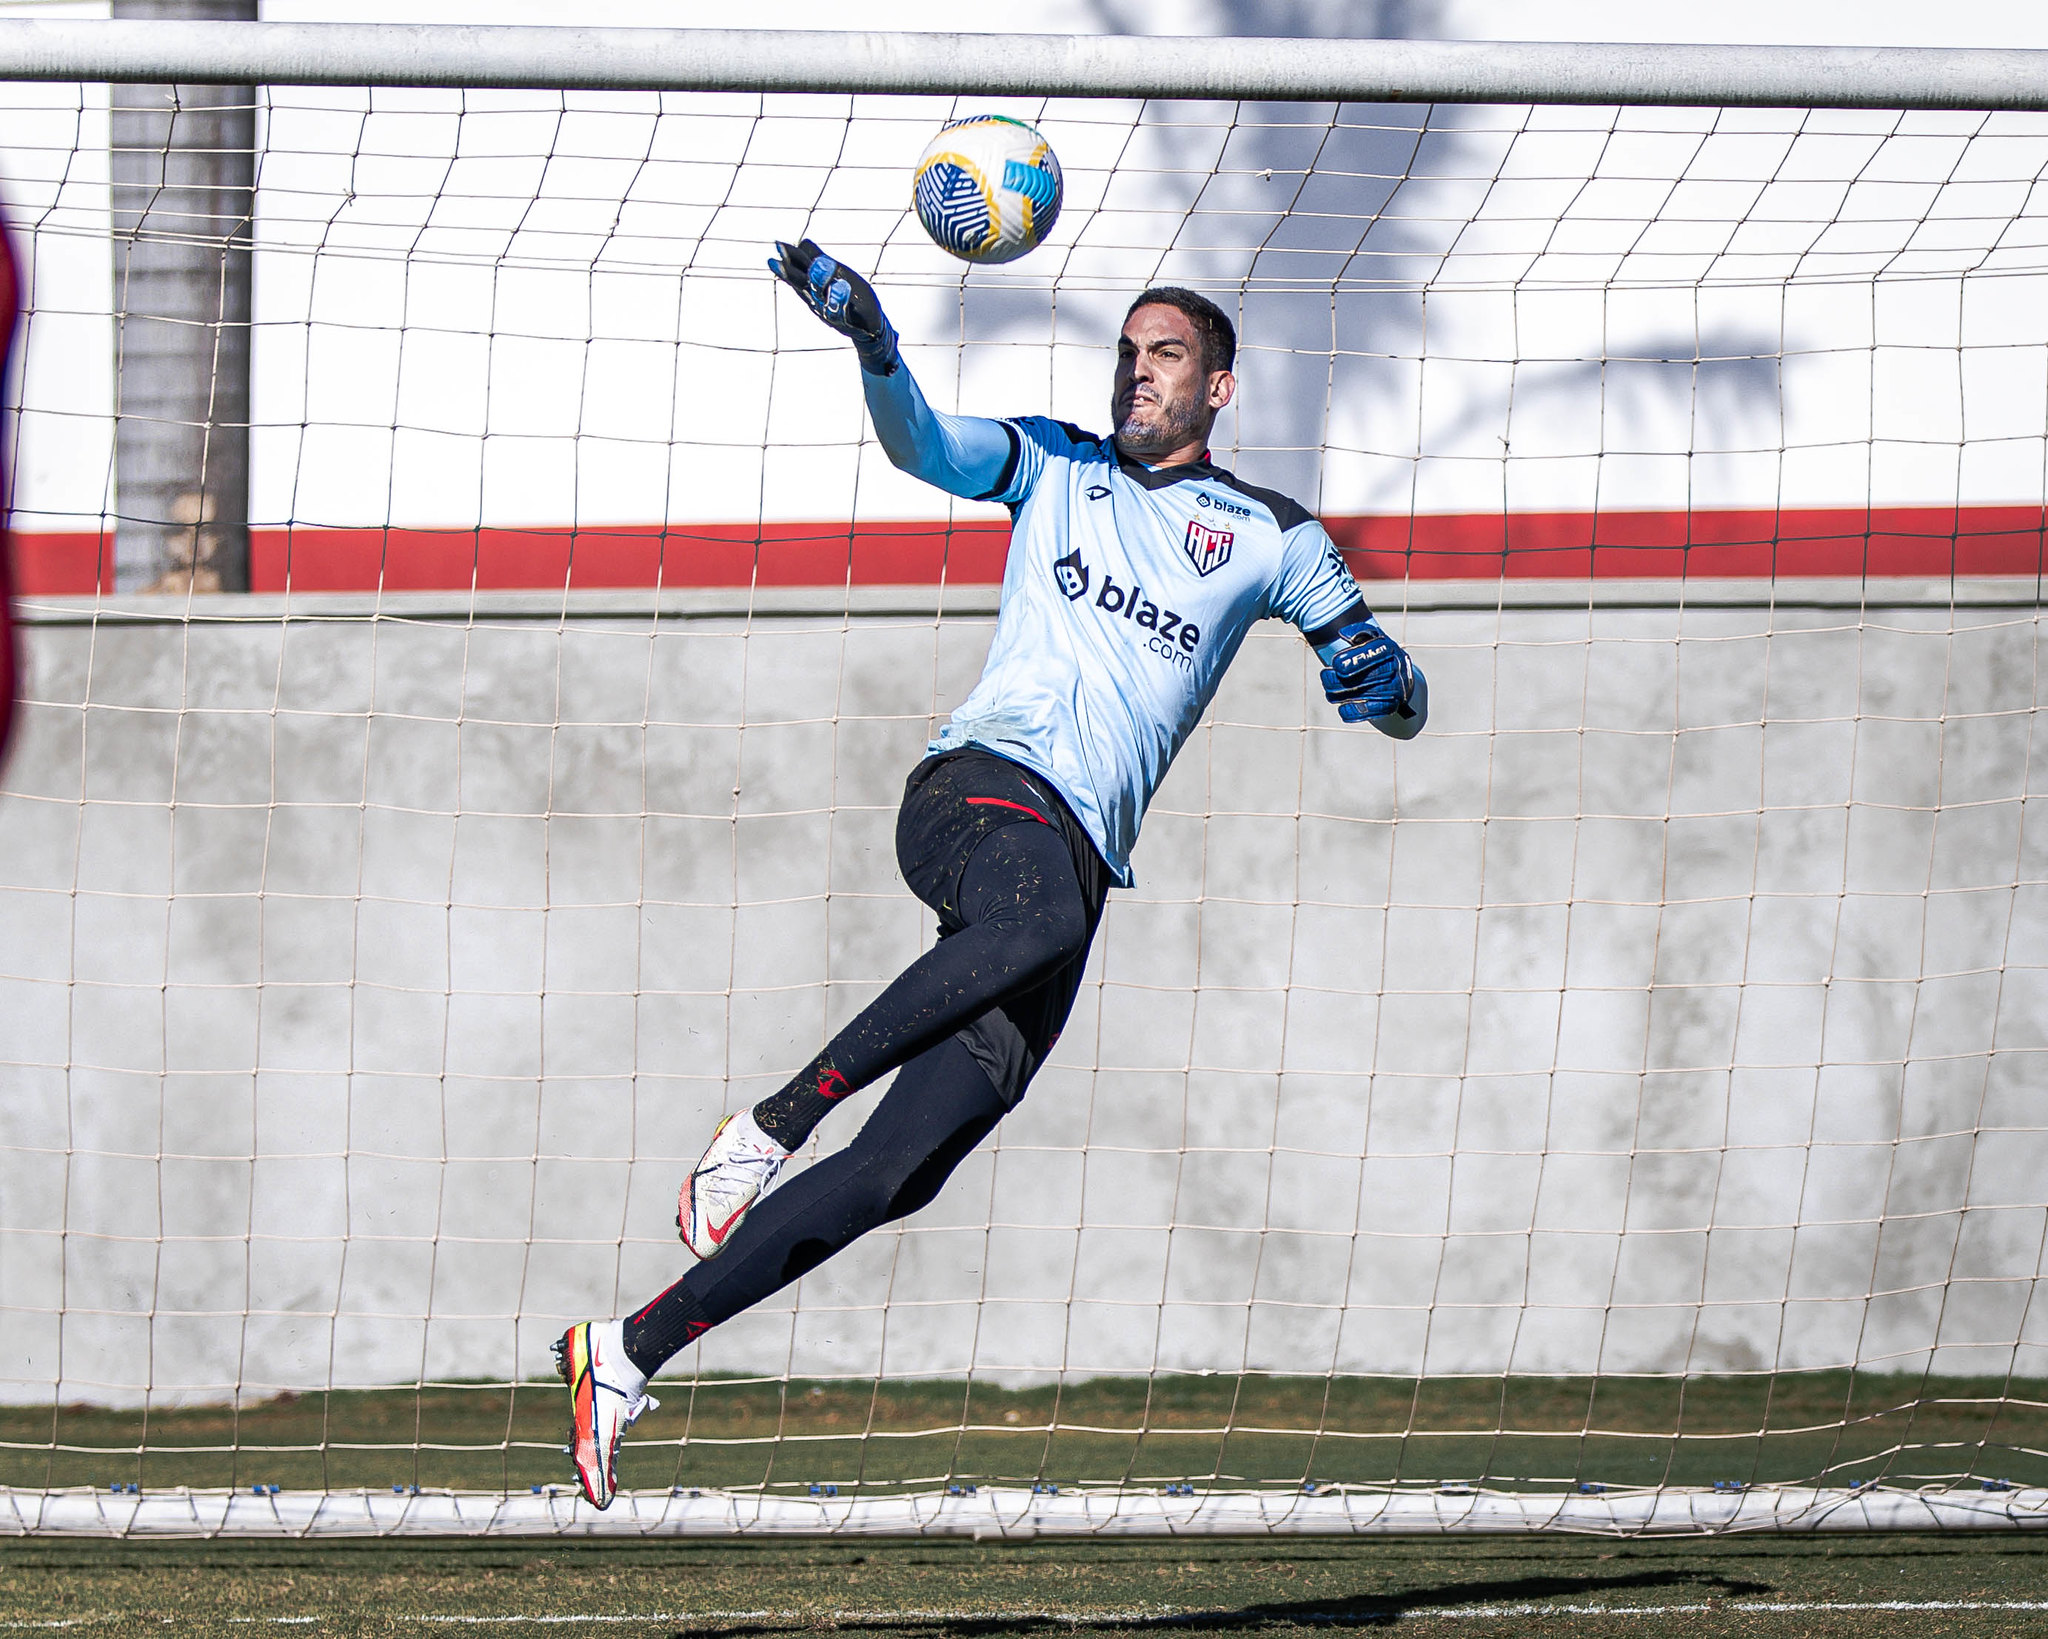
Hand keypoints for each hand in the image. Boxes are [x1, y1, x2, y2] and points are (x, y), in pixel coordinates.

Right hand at [768, 238, 898, 375]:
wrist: (868, 326)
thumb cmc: (850, 295)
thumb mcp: (835, 274)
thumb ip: (820, 262)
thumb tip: (804, 243)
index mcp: (812, 283)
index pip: (798, 268)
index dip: (790, 255)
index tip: (778, 244)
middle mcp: (816, 297)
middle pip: (800, 282)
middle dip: (790, 272)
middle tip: (779, 259)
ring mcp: (828, 309)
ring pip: (820, 296)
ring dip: (820, 280)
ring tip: (822, 263)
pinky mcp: (845, 321)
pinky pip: (840, 312)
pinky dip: (841, 299)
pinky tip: (842, 286)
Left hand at [1322, 617, 1420, 724]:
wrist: (1398, 678)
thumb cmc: (1376, 656)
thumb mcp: (1370, 639)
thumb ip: (1358, 633)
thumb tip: (1344, 633)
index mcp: (1389, 649)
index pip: (1376, 652)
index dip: (1355, 659)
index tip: (1336, 663)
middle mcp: (1396, 668)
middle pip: (1370, 676)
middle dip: (1344, 678)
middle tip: (1325, 675)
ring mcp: (1396, 688)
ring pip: (1369, 694)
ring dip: (1345, 695)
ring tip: (1330, 693)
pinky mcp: (1391, 706)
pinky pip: (1373, 711)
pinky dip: (1356, 711)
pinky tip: (1342, 708)